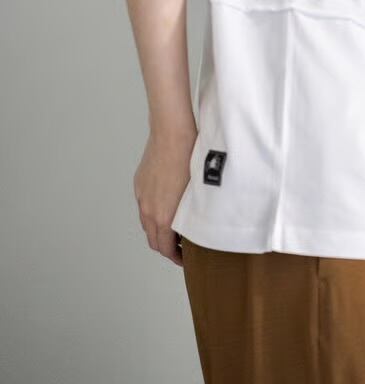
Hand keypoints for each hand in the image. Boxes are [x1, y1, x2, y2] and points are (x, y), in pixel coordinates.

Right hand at [133, 128, 195, 265]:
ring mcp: (142, 197)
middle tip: (181, 246)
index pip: (165, 249)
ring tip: (175, 226)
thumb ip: (191, 213)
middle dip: (166, 247)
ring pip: (147, 223)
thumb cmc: (189, 158)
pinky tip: (166, 205)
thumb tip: (195, 224)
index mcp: (163, 217)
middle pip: (153, 240)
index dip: (175, 257)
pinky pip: (144, 205)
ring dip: (158, 230)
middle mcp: (149, 210)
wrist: (172, 134)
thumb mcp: (196, 192)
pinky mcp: (139, 184)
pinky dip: (153, 213)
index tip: (184, 258)